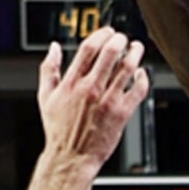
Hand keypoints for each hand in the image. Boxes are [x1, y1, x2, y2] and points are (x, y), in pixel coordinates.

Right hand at [36, 25, 150, 174]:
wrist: (71, 158)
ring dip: (135, 54)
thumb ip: (49, 70)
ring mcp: (107, 101)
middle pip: (110, 53)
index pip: (89, 48)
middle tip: (124, 38)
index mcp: (72, 82)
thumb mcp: (45, 97)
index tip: (109, 31)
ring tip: (137, 49)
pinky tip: (142, 74)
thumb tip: (52, 47)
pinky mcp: (121, 114)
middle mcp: (90, 89)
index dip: (101, 35)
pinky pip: (138, 90)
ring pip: (127, 69)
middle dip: (120, 40)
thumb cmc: (59, 130)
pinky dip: (143, 78)